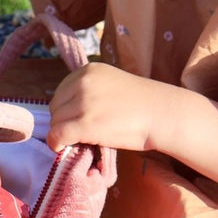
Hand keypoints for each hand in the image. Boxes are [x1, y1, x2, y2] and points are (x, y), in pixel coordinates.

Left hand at [47, 63, 162, 152]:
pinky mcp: (85, 123)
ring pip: (55, 122)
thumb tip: (68, 111)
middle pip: (56, 106)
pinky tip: (63, 148)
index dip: (66, 108)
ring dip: (63, 133)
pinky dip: (56, 143)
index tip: (78, 119)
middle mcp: (83, 82)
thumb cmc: (143, 104)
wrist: (162, 114)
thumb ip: (90, 91)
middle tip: (80, 132)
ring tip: (80, 140)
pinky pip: (57, 135)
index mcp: (88, 70)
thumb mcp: (111, 84)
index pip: (61, 91)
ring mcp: (83, 102)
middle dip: (64, 120)